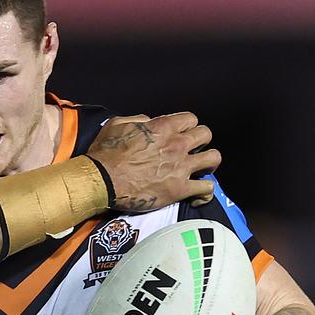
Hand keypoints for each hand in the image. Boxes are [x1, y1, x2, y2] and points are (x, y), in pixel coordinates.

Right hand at [87, 112, 219, 212]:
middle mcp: (177, 145)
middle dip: (201, 141)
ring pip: (213, 159)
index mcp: (163, 128)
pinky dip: (204, 193)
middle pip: (206, 135)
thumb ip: (137, 119)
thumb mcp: (117, 125)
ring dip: (209, 163)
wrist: (101, 180)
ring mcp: (181, 167)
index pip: (190, 119)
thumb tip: (148, 121)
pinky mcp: (179, 189)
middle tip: (192, 149)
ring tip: (202, 169)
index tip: (180, 133)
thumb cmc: (106, 154)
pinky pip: (206, 190)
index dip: (187, 126)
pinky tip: (198, 196)